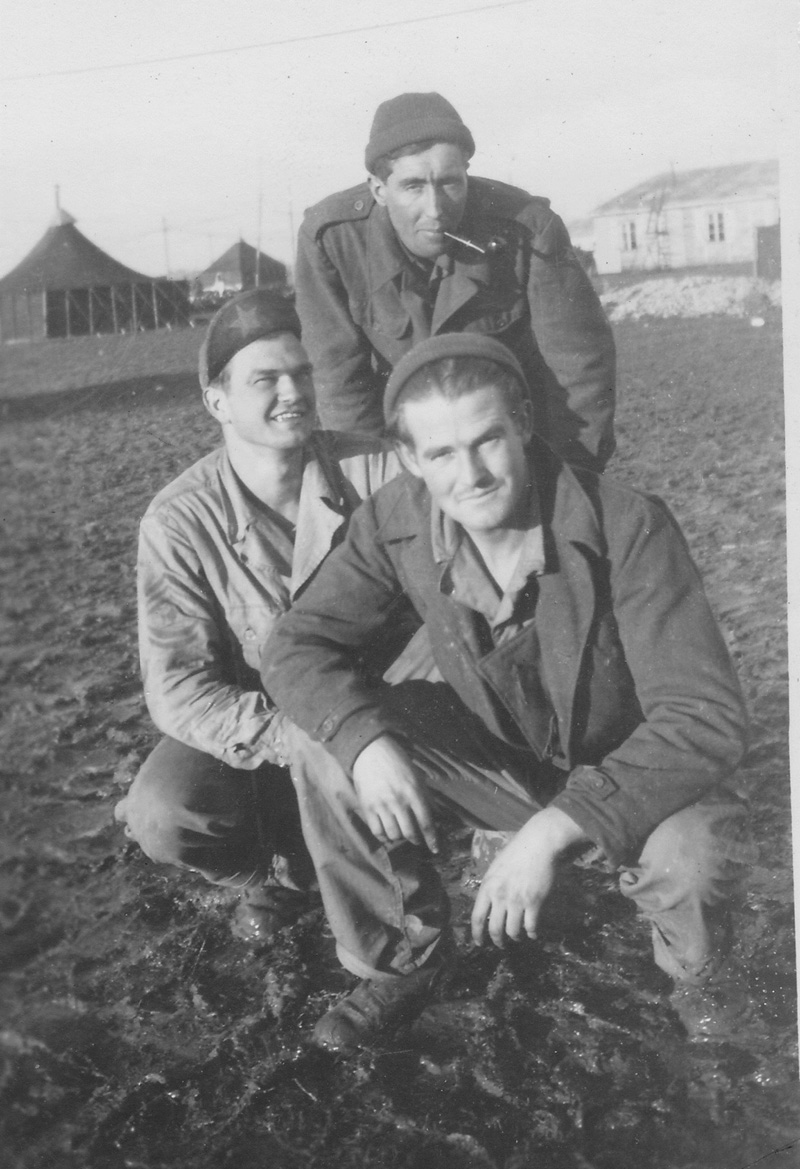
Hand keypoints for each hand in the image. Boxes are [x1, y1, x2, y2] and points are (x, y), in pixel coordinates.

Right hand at [352, 735, 437, 852]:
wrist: (370, 751)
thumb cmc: (397, 762)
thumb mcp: (416, 776)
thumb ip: (426, 796)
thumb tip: (436, 815)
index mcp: (414, 793)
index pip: (426, 822)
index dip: (432, 839)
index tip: (435, 849)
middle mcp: (398, 801)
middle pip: (409, 833)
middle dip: (416, 840)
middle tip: (417, 840)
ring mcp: (382, 805)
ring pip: (393, 834)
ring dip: (400, 838)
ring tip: (401, 834)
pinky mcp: (367, 807)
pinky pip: (377, 831)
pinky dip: (384, 837)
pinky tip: (388, 834)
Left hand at [471, 807, 586, 947]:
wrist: (537, 844)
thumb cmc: (516, 853)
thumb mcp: (495, 869)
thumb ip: (491, 887)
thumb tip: (489, 905)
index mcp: (487, 887)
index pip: (477, 917)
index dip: (477, 934)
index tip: (479, 943)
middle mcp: (500, 896)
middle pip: (494, 929)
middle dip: (497, 941)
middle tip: (500, 945)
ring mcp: (517, 900)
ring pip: (512, 931)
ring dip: (515, 938)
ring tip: (517, 938)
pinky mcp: (534, 902)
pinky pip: (531, 926)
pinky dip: (531, 933)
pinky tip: (532, 934)